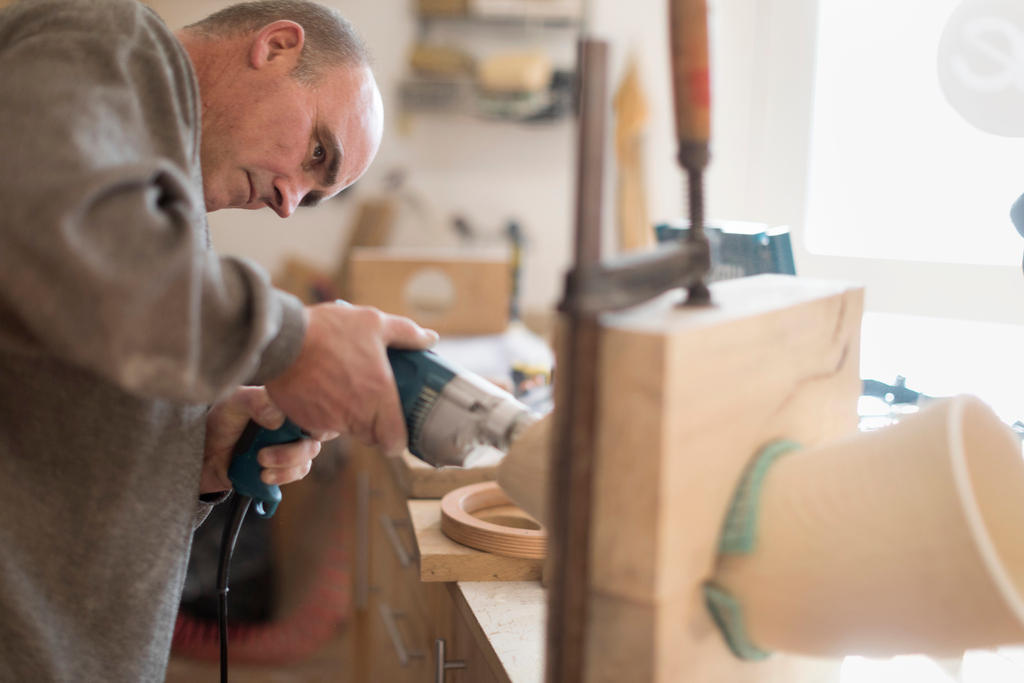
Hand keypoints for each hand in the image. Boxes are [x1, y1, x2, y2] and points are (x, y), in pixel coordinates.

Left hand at [200, 385, 333, 494]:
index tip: (302, 430)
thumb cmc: (220, 422)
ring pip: (305, 460)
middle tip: (263, 456)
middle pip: (312, 440)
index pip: (314, 412)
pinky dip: (282, 478)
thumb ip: (255, 401)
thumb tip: (278, 418)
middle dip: (293, 453)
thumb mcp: (233, 403)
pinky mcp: (280, 470)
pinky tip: (263, 477)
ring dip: (286, 468)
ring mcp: (288, 451)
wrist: (201, 455)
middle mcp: (291, 429)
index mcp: (286, 408)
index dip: (316, 421)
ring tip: (261, 468)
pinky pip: (294, 476)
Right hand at [265, 303, 437, 455]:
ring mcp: (328, 420)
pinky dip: (322, 414)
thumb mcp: (373, 323)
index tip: (395, 426)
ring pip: (344, 430)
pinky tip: (320, 390)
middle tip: (368, 400)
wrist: (281, 339)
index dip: (397, 438)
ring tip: (342, 388)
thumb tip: (431, 338)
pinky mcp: (304, 420)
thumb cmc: (329, 330)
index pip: (395, 443)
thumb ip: (406, 334)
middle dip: (372, 424)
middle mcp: (355, 415)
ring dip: (346, 418)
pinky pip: (319, 425)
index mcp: (378, 396)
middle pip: (370, 437)